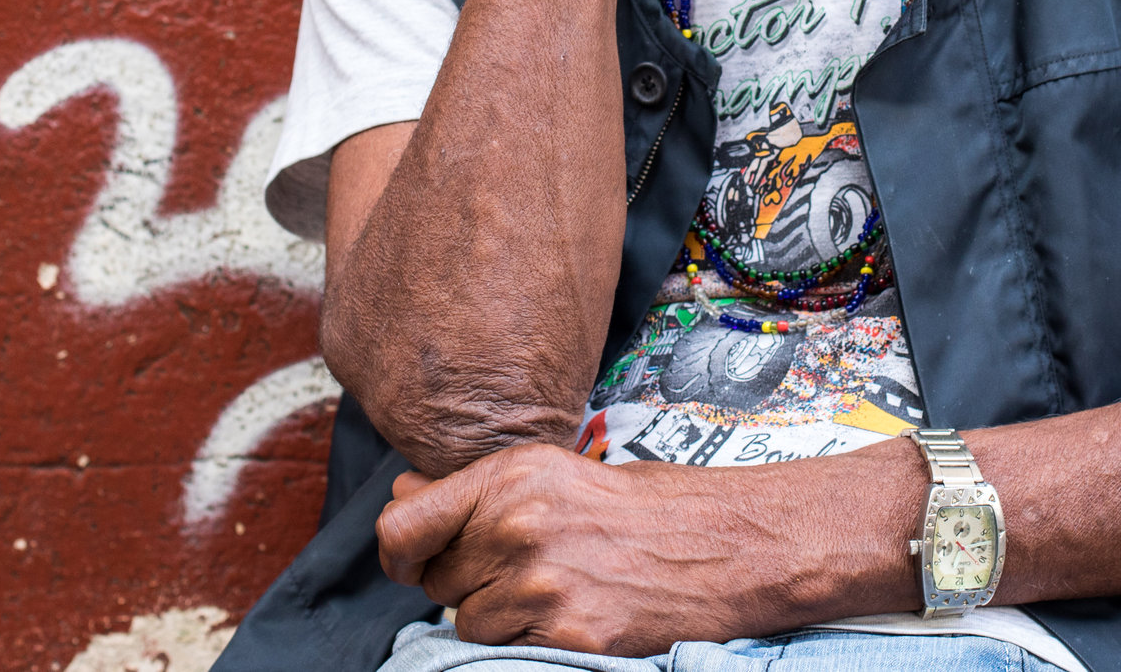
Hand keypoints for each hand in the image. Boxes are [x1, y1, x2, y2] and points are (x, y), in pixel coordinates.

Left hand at [376, 444, 833, 654]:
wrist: (721, 543)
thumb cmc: (638, 505)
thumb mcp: (551, 472)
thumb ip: (474, 488)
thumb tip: (402, 495)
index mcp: (510, 477)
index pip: (402, 525)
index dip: (399, 550)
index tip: (412, 559)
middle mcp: (518, 526)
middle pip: (436, 580)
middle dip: (465, 580)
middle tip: (517, 567)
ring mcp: (542, 585)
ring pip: (467, 622)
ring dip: (496, 614)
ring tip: (550, 588)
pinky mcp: (567, 634)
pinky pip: (505, 649)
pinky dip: (527, 639)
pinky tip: (570, 611)